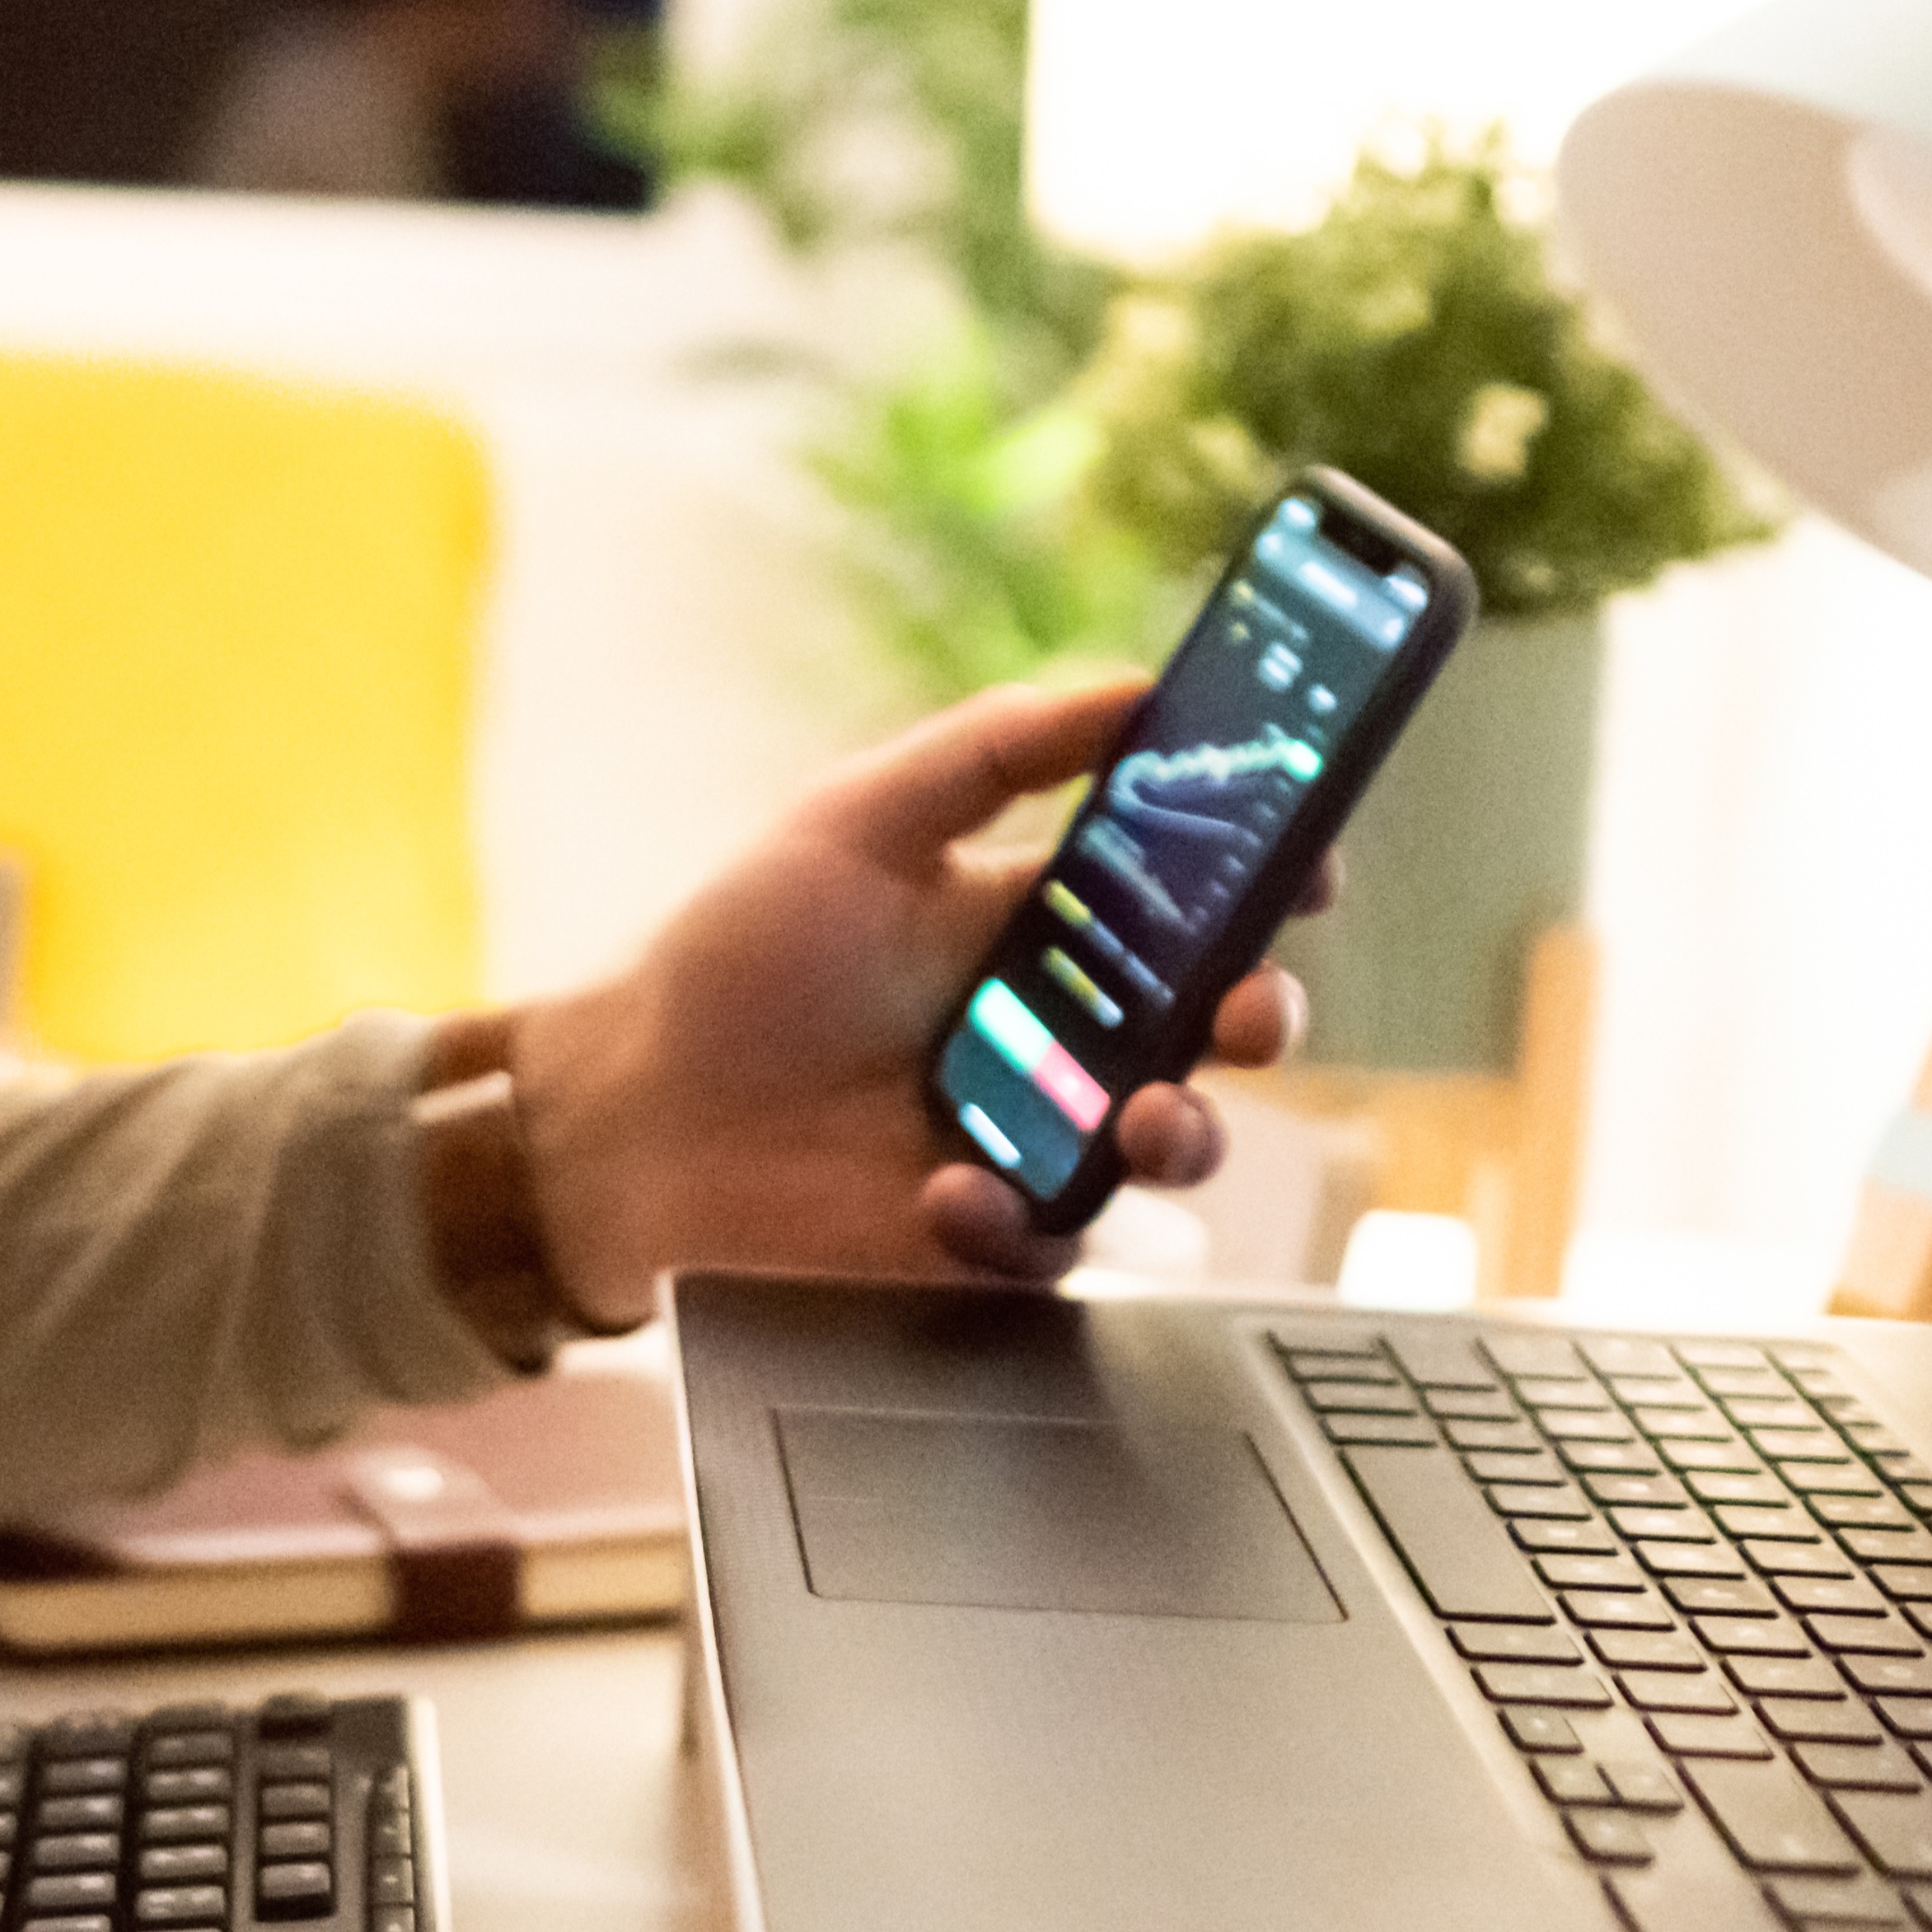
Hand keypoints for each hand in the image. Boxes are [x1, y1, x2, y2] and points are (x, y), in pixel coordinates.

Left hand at [496, 678, 1308, 1323]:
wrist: (622, 1114)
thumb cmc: (731, 959)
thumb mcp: (855, 821)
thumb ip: (993, 750)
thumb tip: (1133, 687)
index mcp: (1037, 921)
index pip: (1191, 894)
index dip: (1268, 877)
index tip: (1309, 861)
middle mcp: (1056, 1029)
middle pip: (1213, 1023)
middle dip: (1263, 1015)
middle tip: (1251, 1012)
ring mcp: (1032, 1136)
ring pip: (1167, 1143)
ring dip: (1185, 1132)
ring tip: (1150, 1119)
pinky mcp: (986, 1235)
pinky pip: (1052, 1244)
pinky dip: (1018, 1220)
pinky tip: (954, 1188)